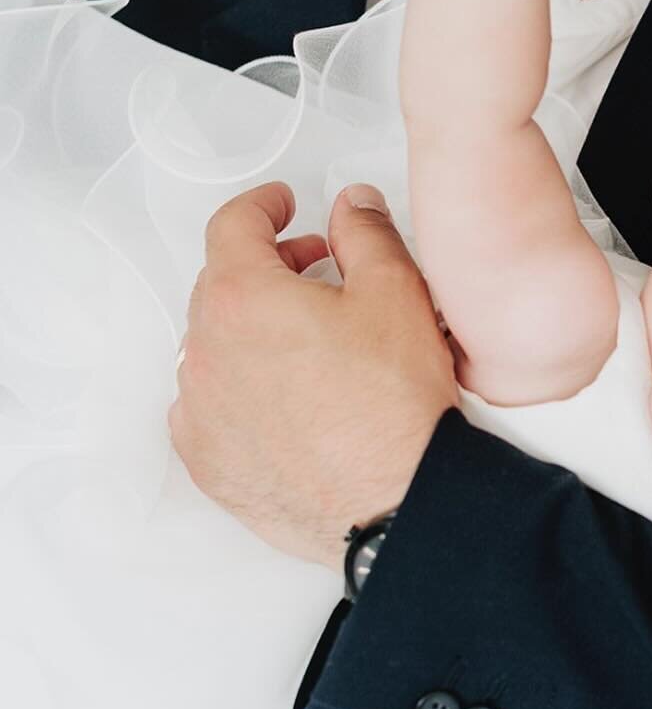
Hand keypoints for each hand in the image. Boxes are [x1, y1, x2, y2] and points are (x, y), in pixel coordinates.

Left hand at [170, 181, 459, 569]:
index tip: (282, 206)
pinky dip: (238, 388)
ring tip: (307, 341)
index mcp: (242, 299)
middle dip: (267, 268)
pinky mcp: (207, 461)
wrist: (395, 502)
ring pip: (214, 347)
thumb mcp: (396, 292)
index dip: (262, 206)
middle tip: (315, 272)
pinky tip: (286, 397)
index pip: (232, 226)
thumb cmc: (394, 404)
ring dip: (252, 331)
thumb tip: (352, 206)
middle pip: (222, 285)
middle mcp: (204, 352)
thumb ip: (365, 233)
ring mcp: (199, 412)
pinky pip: (209, 406)